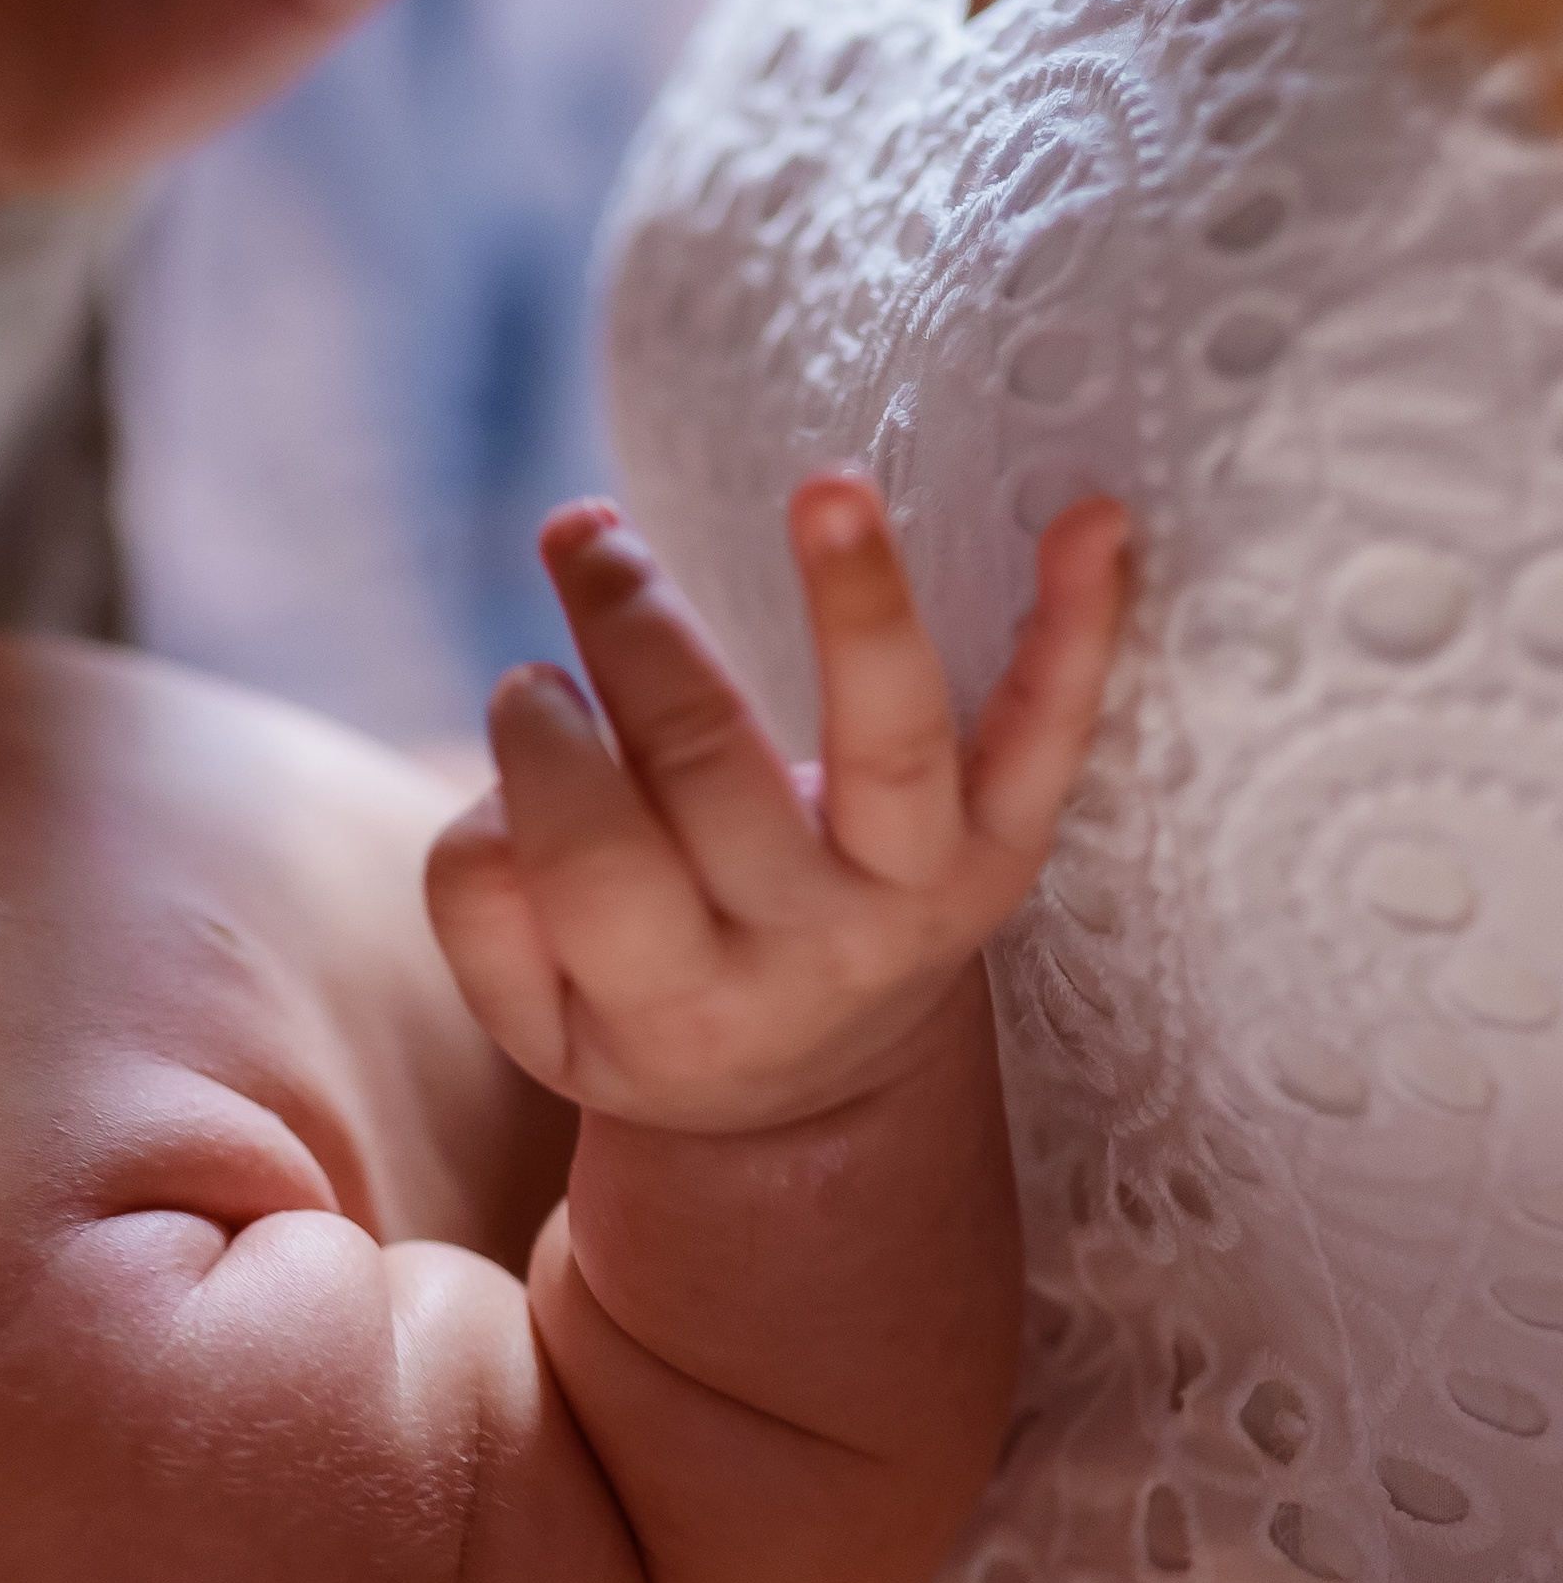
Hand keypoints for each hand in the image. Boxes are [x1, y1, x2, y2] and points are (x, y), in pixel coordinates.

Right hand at [429, 480, 1129, 1134]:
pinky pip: (1051, 738)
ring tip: (826, 488)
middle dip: (635, 629)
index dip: (541, 747)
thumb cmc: (644, 1005)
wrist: (818, 1093)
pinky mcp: (1004, 848)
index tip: (526, 681)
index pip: (589, 860)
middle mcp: (804, 954)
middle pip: (709, 770)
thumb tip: (508, 774)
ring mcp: (916, 896)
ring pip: (892, 745)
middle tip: (584, 537)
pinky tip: (1099, 521)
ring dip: (861, 604)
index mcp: (672, 1001)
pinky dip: (1082, 630)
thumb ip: (483, 903)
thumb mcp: (537, 1015)